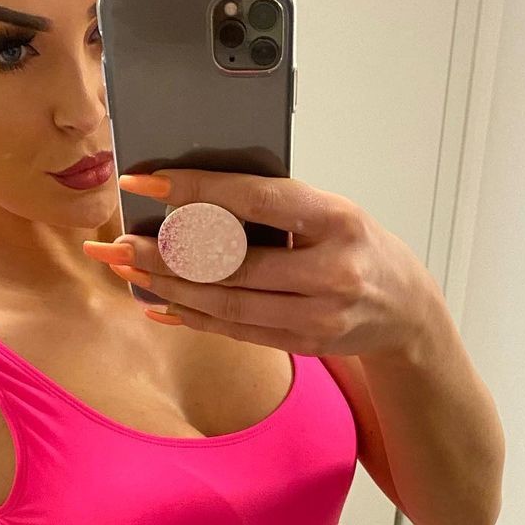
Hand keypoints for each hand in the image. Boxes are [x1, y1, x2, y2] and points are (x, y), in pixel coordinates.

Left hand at [83, 169, 441, 358]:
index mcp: (337, 219)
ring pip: (227, 303)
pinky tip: (159, 304)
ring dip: (169, 288)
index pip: (255, 200)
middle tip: (119, 242)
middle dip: (166, 253)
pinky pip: (236, 331)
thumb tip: (196, 198)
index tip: (146, 181)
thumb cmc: (358, 247)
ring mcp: (318, 314)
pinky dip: (192, 317)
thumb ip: (277, 206)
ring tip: (128, 271)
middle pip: (232, 263)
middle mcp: (330, 270)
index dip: (195, 190)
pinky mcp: (303, 343)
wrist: (405, 309)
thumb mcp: (332, 213)